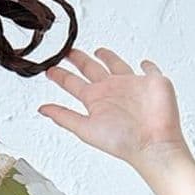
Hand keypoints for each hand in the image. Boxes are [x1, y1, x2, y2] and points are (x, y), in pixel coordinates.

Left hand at [37, 47, 191, 170]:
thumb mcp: (85, 128)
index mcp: (95, 99)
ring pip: (117, 65)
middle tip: (67, 51)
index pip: (73, 84)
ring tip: (98, 51)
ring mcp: (132, 85)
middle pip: (91, 69)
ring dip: (108, 58)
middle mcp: (112, 90)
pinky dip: (148, 66)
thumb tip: (41, 109)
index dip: (60, 76)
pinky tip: (144, 63)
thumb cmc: (121, 141)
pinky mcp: (153, 81)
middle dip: (79, 60)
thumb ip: (64, 117)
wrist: (151, 143)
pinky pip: (150, 70)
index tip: (49, 69)